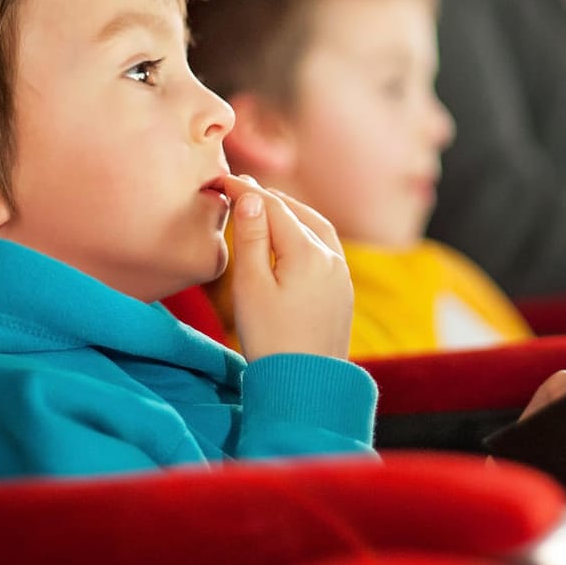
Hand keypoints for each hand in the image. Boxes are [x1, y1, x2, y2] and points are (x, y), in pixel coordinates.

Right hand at [219, 174, 351, 362]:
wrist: (307, 386)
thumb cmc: (271, 339)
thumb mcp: (251, 287)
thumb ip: (251, 239)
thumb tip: (251, 197)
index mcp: (308, 252)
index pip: (273, 208)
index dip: (246, 191)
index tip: (222, 179)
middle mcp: (331, 257)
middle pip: (297, 214)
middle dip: (269, 199)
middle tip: (241, 187)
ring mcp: (341, 274)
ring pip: (315, 228)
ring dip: (290, 213)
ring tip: (265, 207)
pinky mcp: (343, 291)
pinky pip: (325, 247)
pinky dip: (305, 233)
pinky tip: (291, 240)